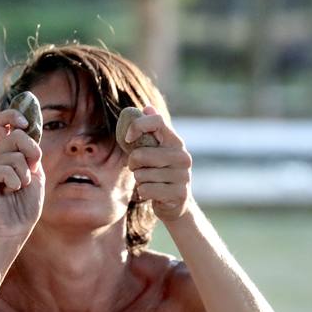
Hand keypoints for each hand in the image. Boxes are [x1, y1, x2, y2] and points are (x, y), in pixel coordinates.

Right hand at [0, 108, 44, 243]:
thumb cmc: (27, 201)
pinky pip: (4, 169)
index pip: (1, 119)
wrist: (17, 226)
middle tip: (32, 172)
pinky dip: (15, 181)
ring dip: (24, 175)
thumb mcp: (35, 170)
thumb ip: (29, 150)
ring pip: (13, 156)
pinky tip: (9, 191)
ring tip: (18, 187)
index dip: (12, 115)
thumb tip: (22, 128)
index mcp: (5, 150)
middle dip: (32, 153)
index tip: (24, 123)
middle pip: (15, 135)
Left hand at [124, 106, 192, 220]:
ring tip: (150, 181)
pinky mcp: (179, 194)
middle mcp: (183, 156)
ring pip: (142, 175)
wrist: (175, 203)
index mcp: (175, 142)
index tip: (128, 138)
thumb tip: (147, 107)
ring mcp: (183, 176)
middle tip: (137, 168)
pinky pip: (146, 190)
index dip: (137, 126)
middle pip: (141, 154)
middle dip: (132, 163)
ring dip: (140, 180)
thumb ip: (150, 131)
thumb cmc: (159, 172)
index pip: (157, 122)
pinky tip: (152, 193)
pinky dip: (143, 192)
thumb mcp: (156, 150)